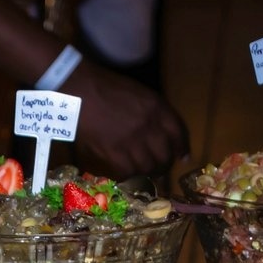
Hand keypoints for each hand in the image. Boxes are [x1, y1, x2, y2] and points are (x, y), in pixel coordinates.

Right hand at [66, 61, 188, 178]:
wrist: (80, 92)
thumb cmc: (106, 88)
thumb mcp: (138, 93)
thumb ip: (153, 111)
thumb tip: (161, 131)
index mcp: (157, 108)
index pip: (179, 134)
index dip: (182, 148)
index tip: (182, 157)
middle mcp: (149, 127)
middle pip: (165, 155)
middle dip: (164, 165)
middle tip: (158, 169)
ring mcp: (132, 142)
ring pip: (147, 167)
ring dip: (145, 172)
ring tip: (139, 171)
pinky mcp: (114, 153)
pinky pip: (127, 172)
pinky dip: (126, 174)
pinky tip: (122, 171)